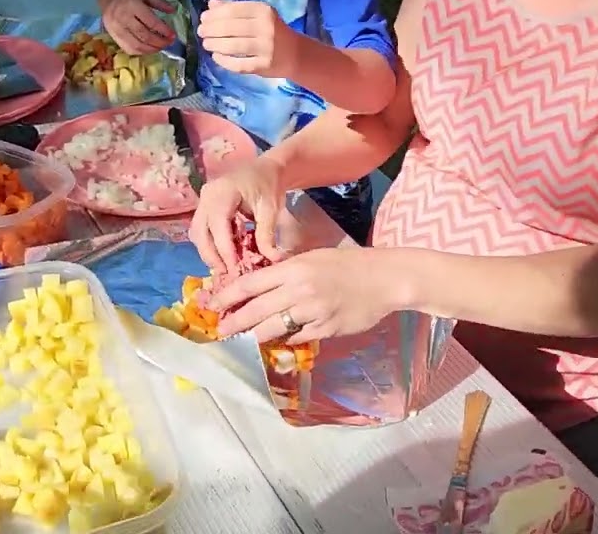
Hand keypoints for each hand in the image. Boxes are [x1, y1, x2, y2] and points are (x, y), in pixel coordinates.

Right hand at [98, 0, 175, 55]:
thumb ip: (159, 2)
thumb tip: (173, 11)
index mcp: (132, 5)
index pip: (150, 22)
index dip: (163, 30)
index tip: (173, 35)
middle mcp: (123, 18)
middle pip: (144, 36)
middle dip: (159, 42)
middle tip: (169, 43)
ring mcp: (116, 29)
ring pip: (136, 45)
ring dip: (151, 49)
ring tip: (161, 47)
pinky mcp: (113, 36)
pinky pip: (127, 49)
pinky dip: (140, 52)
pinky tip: (149, 49)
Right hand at [190, 158, 287, 272]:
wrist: (267, 169)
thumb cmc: (269, 185)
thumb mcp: (271, 209)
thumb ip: (267, 234)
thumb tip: (272, 259)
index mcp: (223, 191)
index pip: (218, 224)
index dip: (224, 248)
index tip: (234, 268)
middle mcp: (207, 196)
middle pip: (200, 231)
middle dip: (211, 255)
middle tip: (226, 273)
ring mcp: (203, 201)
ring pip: (197, 232)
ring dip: (208, 252)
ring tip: (224, 268)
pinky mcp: (205, 208)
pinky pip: (201, 230)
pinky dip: (210, 245)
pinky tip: (223, 256)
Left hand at [196, 0, 298, 77]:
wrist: (296, 53)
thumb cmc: (272, 31)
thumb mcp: (257, 15)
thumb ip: (234, 9)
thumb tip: (211, 5)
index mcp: (264, 11)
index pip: (234, 10)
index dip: (215, 14)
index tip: (203, 18)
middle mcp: (266, 28)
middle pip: (232, 28)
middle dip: (212, 30)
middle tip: (201, 32)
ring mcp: (266, 48)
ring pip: (234, 46)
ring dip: (216, 45)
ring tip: (206, 44)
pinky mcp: (264, 65)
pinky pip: (240, 64)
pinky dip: (225, 61)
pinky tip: (216, 57)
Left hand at [207, 247, 397, 342]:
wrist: (385, 278)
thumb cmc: (348, 263)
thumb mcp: (312, 258)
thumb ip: (286, 273)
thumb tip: (259, 289)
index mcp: (294, 268)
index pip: (251, 283)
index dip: (228, 295)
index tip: (212, 304)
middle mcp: (299, 290)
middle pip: (256, 310)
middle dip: (234, 322)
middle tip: (219, 331)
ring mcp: (313, 312)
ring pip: (273, 329)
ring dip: (254, 337)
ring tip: (241, 341)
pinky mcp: (326, 329)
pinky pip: (297, 337)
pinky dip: (285, 339)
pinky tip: (277, 340)